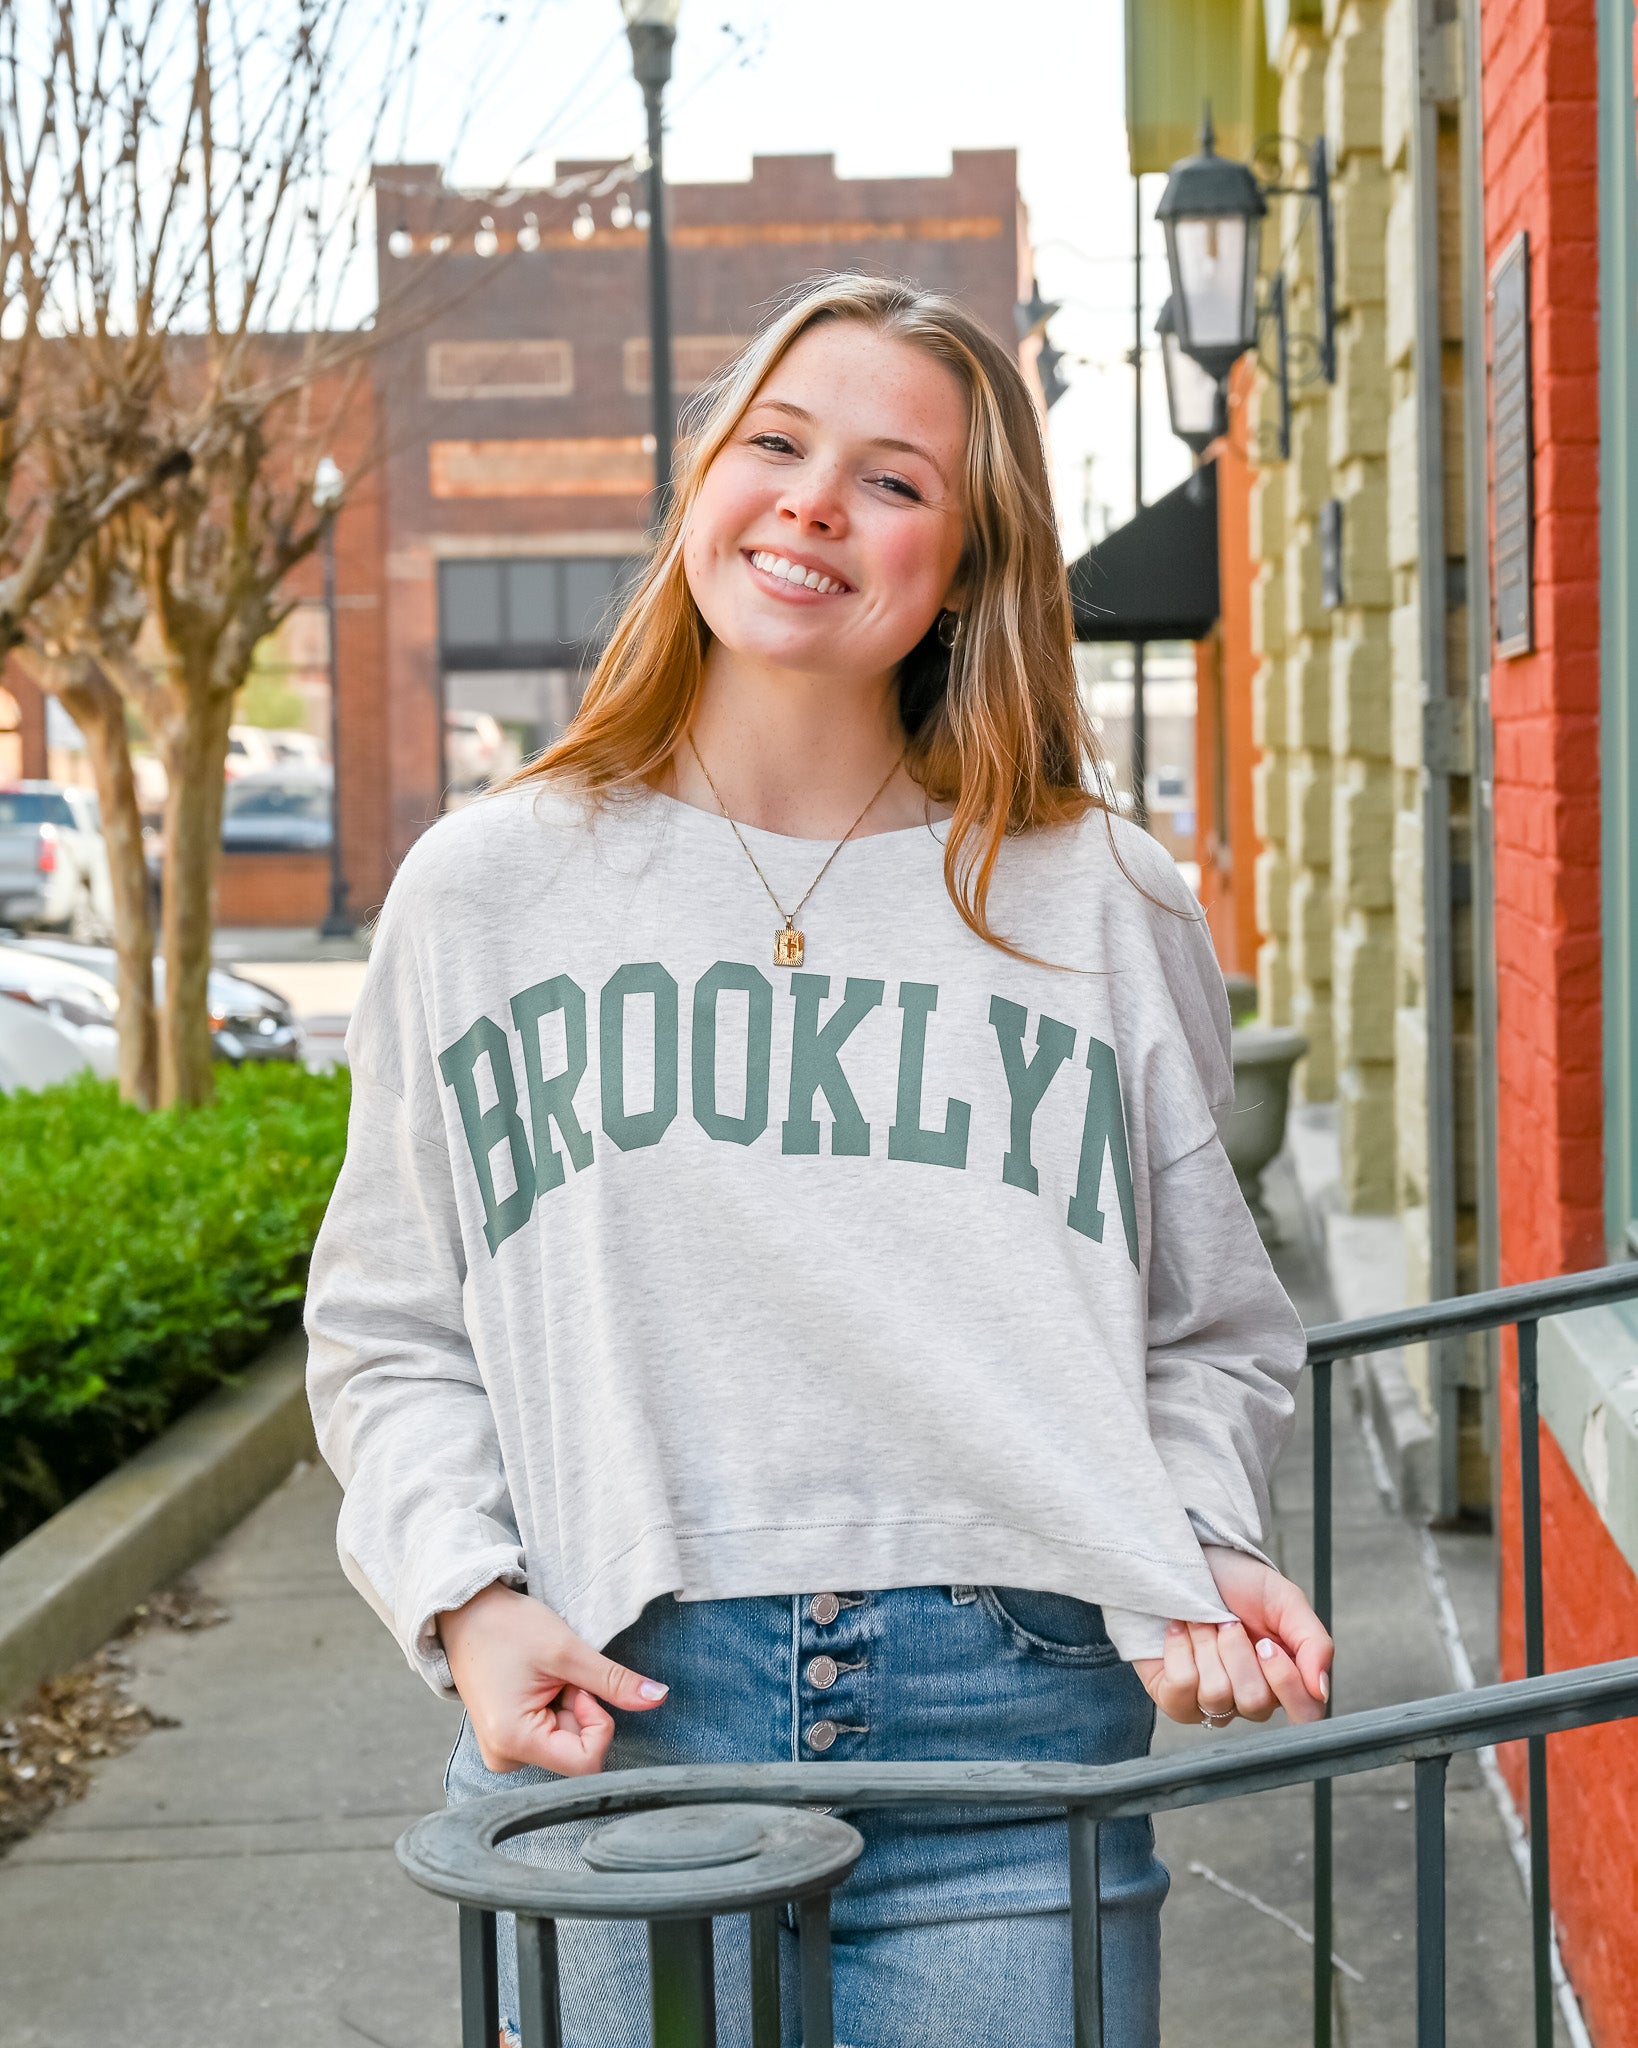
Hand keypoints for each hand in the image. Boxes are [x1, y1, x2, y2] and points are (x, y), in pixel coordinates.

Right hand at [438, 1582, 667, 1775]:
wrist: (466, 1612)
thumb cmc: (507, 1627)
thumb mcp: (567, 1651)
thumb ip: (614, 1682)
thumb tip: (659, 1698)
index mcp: (513, 1742)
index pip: (587, 1762)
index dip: (597, 1722)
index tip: (579, 1686)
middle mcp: (504, 1757)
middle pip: (577, 1751)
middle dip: (579, 1709)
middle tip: (557, 1676)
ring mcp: (504, 1751)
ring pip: (567, 1741)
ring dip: (568, 1706)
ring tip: (542, 1676)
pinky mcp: (508, 1740)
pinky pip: (551, 1734)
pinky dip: (555, 1707)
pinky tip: (535, 1683)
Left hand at [1131, 1546, 1332, 1728]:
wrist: (1195, 1562)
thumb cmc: (1242, 1585)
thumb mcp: (1287, 1602)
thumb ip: (1315, 1643)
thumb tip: (1321, 1690)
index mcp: (1284, 1682)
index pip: (1304, 1716)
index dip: (1284, 1682)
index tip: (1266, 1644)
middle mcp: (1249, 1701)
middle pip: (1254, 1702)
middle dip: (1236, 1650)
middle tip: (1229, 1621)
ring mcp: (1211, 1705)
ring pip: (1216, 1695)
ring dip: (1206, 1644)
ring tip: (1204, 1622)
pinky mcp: (1174, 1699)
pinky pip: (1179, 1692)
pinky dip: (1179, 1649)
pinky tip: (1180, 1631)